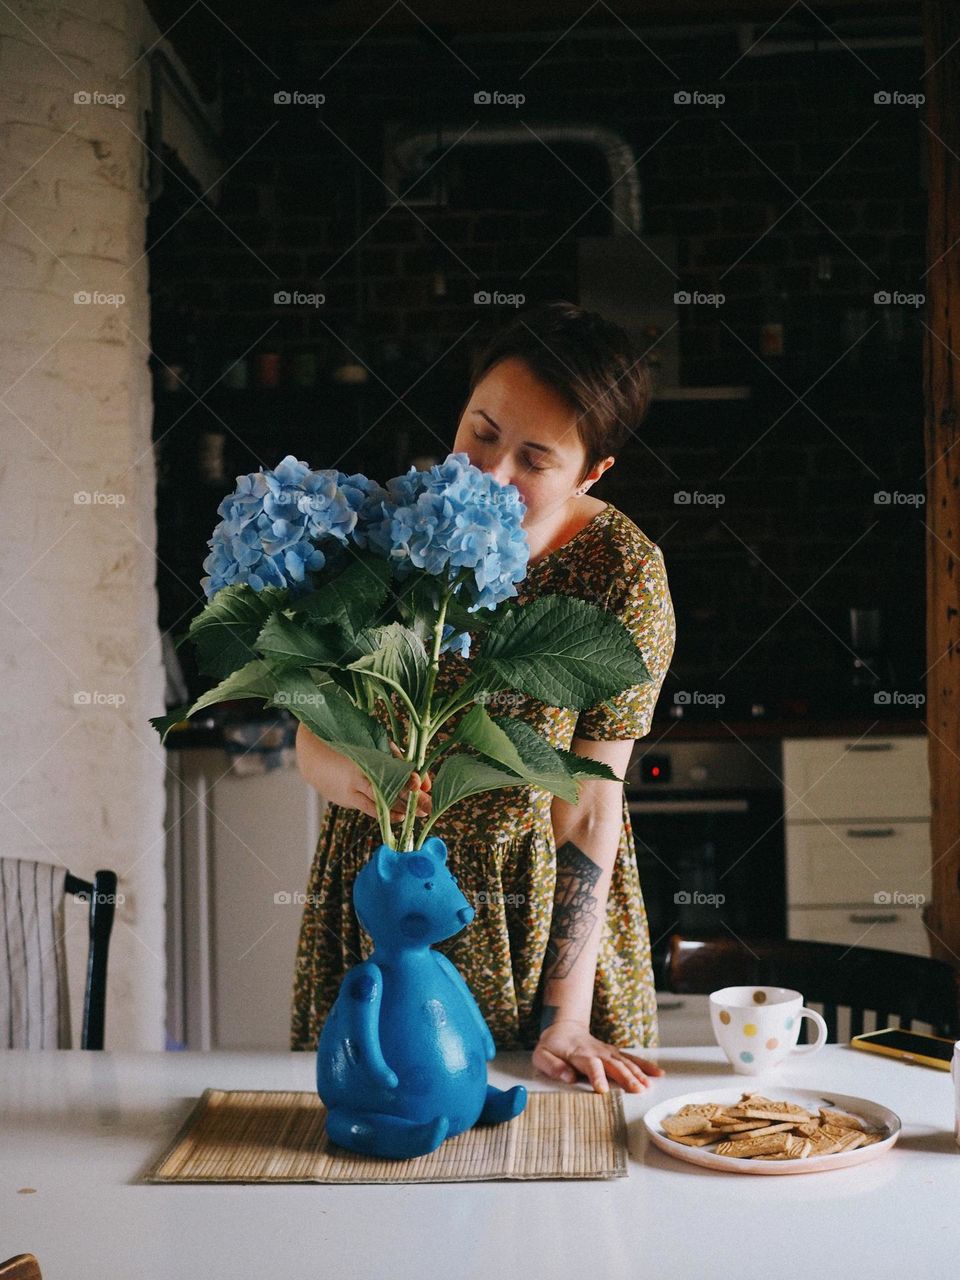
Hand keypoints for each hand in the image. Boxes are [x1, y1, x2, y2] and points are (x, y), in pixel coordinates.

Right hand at [295, 724, 432, 823]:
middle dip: (413, 797)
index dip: (410, 777)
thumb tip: (420, 780)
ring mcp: (354, 785)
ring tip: (420, 814)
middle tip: (431, 806)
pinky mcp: (347, 798)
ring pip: (382, 800)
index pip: (396, 767)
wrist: (312, 754)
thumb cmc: (348, 746)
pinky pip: (369, 808)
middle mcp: (362, 770)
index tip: (422, 784)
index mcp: (370, 754)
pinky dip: (385, 813)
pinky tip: (399, 817)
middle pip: (392, 785)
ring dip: (403, 807)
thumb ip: (396, 759)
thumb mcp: (372, 746)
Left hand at [532, 1018, 665, 1093]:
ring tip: (648, 1086)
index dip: (597, 1076)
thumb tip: (568, 1078)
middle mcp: (597, 1051)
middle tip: (637, 1091)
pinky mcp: (615, 1052)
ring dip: (638, 1073)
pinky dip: (645, 1065)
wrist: (563, 1027)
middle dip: (626, 1077)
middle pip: (613, 1063)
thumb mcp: (541, 1055)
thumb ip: (553, 1066)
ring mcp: (608, 1051)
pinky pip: (632, 1058)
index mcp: (578, 1054)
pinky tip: (658, 1074)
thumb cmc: (551, 1046)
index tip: (602, 1090)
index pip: (590, 1064)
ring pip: (626, 1061)